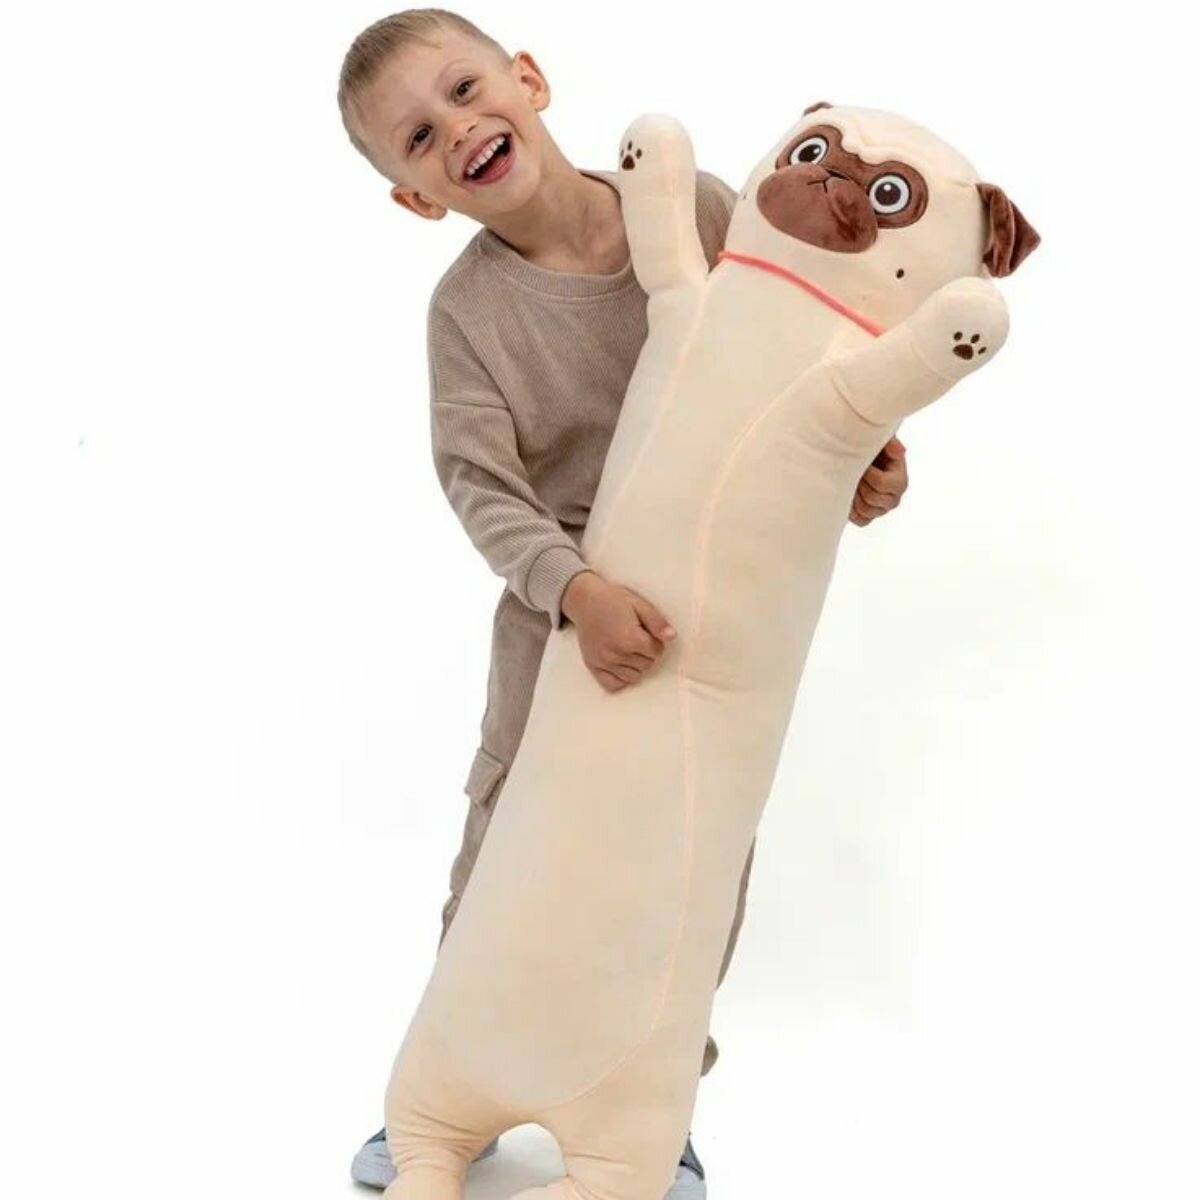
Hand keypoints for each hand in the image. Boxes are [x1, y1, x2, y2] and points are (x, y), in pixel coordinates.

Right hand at [561, 571, 676, 692]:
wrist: (584, 600)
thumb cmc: (613, 600)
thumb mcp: (639, 604)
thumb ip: (657, 622)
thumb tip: (672, 636)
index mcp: (630, 638)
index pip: (657, 651)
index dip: (655, 640)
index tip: (646, 631)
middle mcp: (616, 654)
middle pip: (647, 665)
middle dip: (646, 652)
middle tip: (636, 637)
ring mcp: (603, 662)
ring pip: (633, 677)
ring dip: (635, 665)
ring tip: (627, 648)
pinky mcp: (593, 666)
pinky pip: (613, 685)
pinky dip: (620, 678)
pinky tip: (620, 664)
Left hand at [850, 436, 907, 525]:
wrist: (866, 462)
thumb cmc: (875, 451)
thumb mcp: (884, 443)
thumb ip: (892, 444)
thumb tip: (899, 451)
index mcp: (900, 483)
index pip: (881, 483)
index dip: (867, 473)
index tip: (861, 464)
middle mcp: (894, 500)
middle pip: (871, 497)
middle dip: (859, 483)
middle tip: (852, 472)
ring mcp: (881, 511)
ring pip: (864, 510)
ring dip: (853, 496)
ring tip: (849, 482)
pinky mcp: (870, 517)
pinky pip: (860, 520)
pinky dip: (852, 510)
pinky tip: (849, 495)